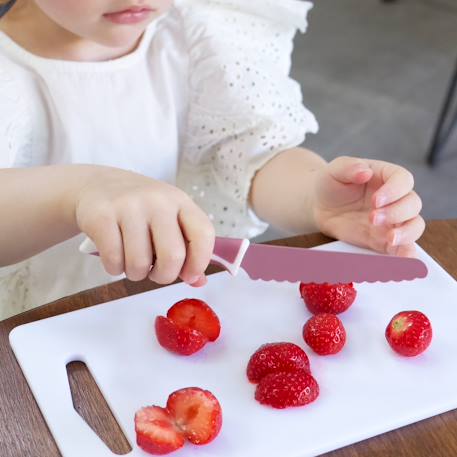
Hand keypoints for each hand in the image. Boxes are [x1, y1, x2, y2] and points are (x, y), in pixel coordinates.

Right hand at [74, 166, 214, 284]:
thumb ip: (185, 248)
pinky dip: (114, 269)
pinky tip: (115, 258)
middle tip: (155, 273)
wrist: (94, 185)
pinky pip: (114, 260)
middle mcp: (158, 200)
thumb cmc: (138, 209)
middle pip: (173, 256)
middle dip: (164, 276)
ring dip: (136, 274)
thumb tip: (199, 282)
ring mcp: (129, 206)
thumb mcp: (167, 219)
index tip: (189, 275)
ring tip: (131, 262)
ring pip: (140, 263)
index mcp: (180, 201)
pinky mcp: (101, 216)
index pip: (203, 233)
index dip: (200, 262)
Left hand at [312, 156, 423, 256]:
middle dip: (396, 213)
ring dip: (406, 233)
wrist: (319, 206)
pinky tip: (402, 257)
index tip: (376, 200)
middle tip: (372, 218)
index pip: (403, 180)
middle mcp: (395, 198)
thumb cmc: (330, 183)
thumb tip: (364, 171)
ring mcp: (392, 220)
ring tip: (389, 238)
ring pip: (415, 226)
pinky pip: (402, 247)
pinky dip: (406, 253)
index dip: (394, 191)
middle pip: (412, 204)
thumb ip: (348, 167)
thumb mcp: (334, 170)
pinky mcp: (384, 240)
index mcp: (386, 176)